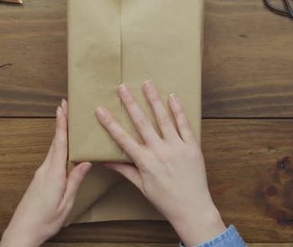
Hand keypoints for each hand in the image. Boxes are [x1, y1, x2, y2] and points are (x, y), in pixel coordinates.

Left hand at [1, 100, 91, 246]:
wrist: (21, 232)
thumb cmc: (44, 221)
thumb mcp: (65, 203)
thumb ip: (75, 181)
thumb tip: (84, 162)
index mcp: (53, 174)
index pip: (59, 143)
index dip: (61, 124)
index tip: (62, 107)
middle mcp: (45, 170)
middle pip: (55, 142)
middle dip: (61, 123)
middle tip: (66, 106)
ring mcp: (40, 174)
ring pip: (53, 150)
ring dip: (60, 135)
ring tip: (68, 123)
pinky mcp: (39, 179)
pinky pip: (51, 159)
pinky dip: (58, 148)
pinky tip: (64, 149)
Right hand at [95, 82, 225, 246]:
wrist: (192, 209)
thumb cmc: (165, 199)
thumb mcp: (141, 186)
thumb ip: (124, 170)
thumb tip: (104, 161)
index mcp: (145, 162)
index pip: (122, 138)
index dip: (110, 123)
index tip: (100, 109)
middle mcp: (160, 152)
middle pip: (142, 123)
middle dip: (130, 103)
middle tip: (122, 87)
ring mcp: (177, 148)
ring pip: (163, 119)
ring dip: (154, 100)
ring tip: (147, 84)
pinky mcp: (192, 147)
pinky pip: (184, 125)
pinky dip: (178, 110)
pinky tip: (172, 97)